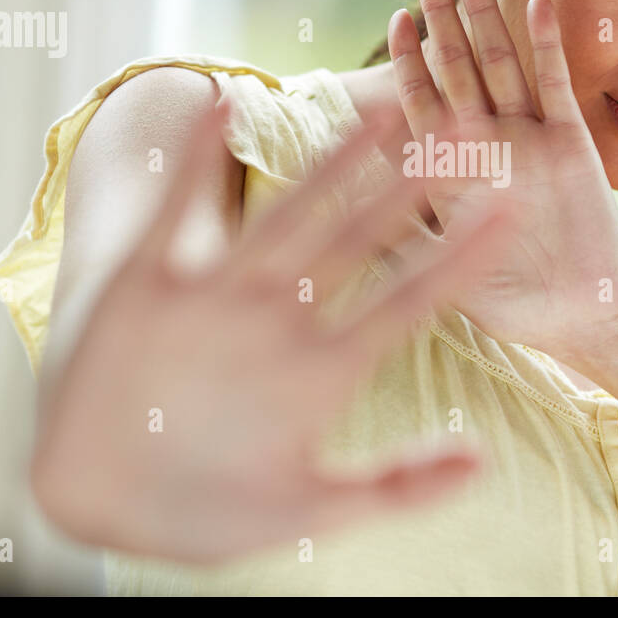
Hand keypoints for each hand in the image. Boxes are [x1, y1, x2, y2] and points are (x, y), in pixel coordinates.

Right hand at [30, 94, 514, 563]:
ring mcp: (218, 300)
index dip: (459, 256)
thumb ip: (397, 486)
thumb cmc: (210, 512)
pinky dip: (195, 166)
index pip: (407, 300)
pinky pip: (176, 217)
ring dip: (332, 166)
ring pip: (287, 218)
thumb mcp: (311, 511)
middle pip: (358, 240)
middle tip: (469, 131)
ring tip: (381, 114)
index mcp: (324, 369)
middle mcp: (279, 321)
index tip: (513, 210)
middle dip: (411, 189)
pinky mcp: (151, 290)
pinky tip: (223, 105)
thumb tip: (483, 463)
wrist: (105, 504)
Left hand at [385, 0, 617, 372]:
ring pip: (503, 65)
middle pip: (459, 69)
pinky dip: (545, 45)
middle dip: (442, 20)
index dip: (408, 62)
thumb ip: (403, 235)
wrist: (582, 316)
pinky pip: (555, 85)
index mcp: (452, 171)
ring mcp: (530, 138)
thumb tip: (345, 207)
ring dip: (487, 18)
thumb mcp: (443, 272)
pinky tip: (534, 4)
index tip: (394, 21)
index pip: (422, 103)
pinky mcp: (572, 143)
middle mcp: (489, 145)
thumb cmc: (511, 302)